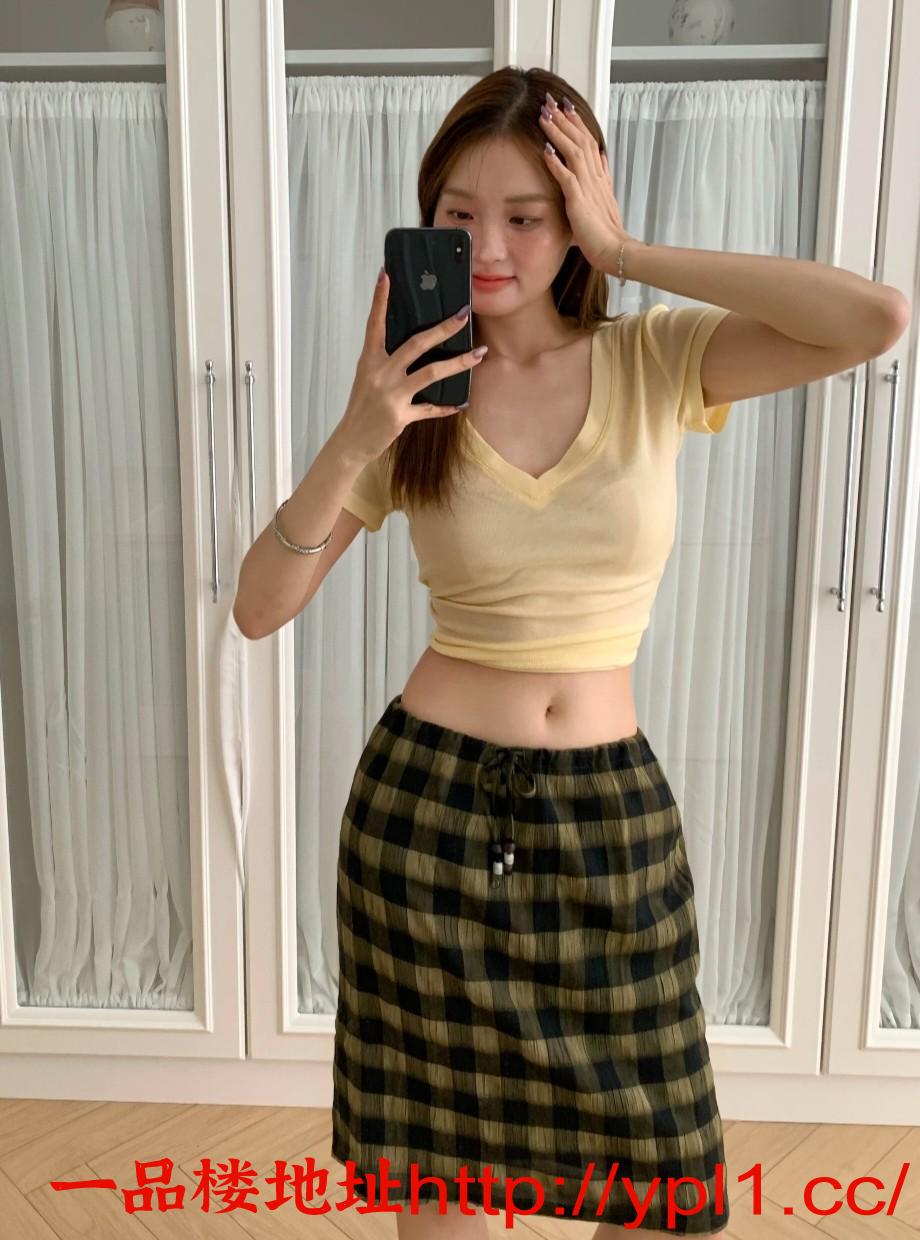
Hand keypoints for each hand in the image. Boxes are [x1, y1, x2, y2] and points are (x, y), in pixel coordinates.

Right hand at [339, 271, 486, 463]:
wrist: (351, 440)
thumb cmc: (362, 405)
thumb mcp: (368, 376)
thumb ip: (386, 360)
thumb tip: (413, 343)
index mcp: (370, 360)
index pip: (375, 324)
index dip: (380, 300)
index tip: (386, 275)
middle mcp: (381, 373)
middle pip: (416, 344)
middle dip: (443, 329)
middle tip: (463, 315)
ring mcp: (391, 394)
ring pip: (431, 373)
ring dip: (458, 363)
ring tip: (479, 354)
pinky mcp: (401, 415)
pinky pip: (430, 409)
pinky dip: (446, 407)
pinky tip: (460, 403)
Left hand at [539, 92, 636, 274]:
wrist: (615, 251)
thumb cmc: (606, 233)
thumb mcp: (604, 200)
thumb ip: (601, 179)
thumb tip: (601, 158)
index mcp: (599, 177)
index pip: (589, 141)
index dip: (577, 123)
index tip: (566, 107)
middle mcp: (595, 177)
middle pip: (581, 139)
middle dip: (565, 118)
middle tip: (551, 99)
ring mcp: (588, 188)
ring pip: (574, 152)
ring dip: (558, 133)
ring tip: (544, 116)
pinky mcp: (579, 202)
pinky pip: (567, 178)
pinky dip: (556, 163)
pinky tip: (545, 150)